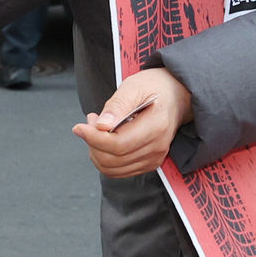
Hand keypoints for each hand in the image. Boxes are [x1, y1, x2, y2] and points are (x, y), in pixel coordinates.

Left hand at [72, 68, 192, 177]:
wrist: (176, 95)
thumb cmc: (154, 87)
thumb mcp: (134, 86)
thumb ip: (117, 105)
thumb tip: (101, 125)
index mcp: (156, 127)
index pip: (118, 145)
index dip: (94, 139)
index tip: (78, 127)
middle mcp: (157, 148)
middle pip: (113, 160)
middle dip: (93, 143)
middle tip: (90, 121)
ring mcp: (154, 158)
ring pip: (113, 169)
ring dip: (97, 151)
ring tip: (97, 128)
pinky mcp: (149, 163)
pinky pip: (119, 170)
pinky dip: (106, 157)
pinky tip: (106, 137)